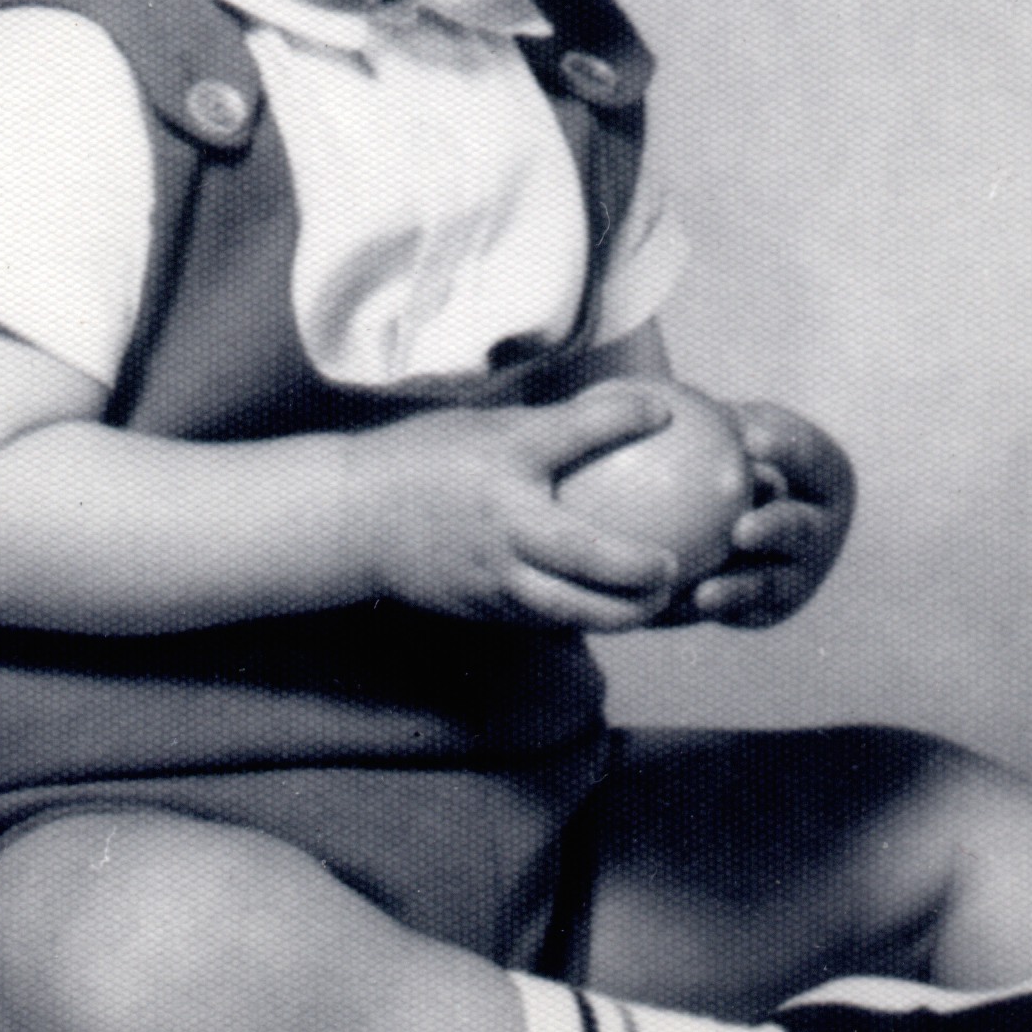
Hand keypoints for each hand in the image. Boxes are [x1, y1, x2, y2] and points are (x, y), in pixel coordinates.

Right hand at [347, 383, 685, 629]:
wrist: (355, 518)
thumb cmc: (423, 460)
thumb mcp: (482, 428)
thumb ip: (547, 430)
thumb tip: (618, 412)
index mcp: (503, 461)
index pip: (574, 431)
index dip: (625, 416)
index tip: (665, 411)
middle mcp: (503, 522)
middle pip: (587, 555)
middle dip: (640, 568)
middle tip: (676, 565)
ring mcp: (492, 574)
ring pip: (572, 608)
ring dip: (622, 613)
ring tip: (656, 607)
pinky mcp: (484, 609)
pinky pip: (545, 620)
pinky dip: (582, 621)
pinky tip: (610, 616)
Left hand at [674, 401, 855, 628]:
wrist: (732, 505)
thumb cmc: (731, 444)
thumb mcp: (734, 423)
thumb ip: (715, 417)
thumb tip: (662, 390)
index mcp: (825, 474)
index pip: (808, 457)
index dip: (785, 449)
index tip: (749, 439)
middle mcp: (821, 528)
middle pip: (801, 530)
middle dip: (776, 530)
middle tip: (741, 530)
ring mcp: (800, 572)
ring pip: (769, 585)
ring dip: (739, 591)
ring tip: (703, 595)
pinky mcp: (768, 608)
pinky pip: (732, 612)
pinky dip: (700, 612)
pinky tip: (660, 612)